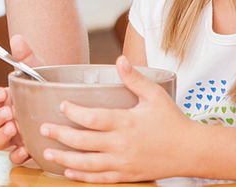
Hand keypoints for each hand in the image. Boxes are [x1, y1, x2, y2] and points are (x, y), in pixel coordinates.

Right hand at [0, 34, 42, 163]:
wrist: (63, 104)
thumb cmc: (44, 87)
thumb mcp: (36, 70)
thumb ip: (25, 56)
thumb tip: (17, 38)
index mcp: (3, 101)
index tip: (3, 93)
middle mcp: (4, 119)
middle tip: (9, 112)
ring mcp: (12, 136)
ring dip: (1, 136)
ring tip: (14, 128)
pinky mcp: (24, 149)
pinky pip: (13, 157)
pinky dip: (17, 154)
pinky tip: (26, 148)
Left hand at [39, 56, 195, 182]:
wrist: (192, 151)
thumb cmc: (173, 121)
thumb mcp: (155, 95)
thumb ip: (135, 78)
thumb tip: (120, 59)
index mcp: (127, 123)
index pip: (94, 118)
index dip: (75, 112)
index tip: (61, 105)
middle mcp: (122, 144)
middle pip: (84, 142)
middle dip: (61, 135)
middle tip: (44, 129)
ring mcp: (124, 162)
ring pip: (88, 164)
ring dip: (66, 159)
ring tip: (48, 152)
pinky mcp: (127, 175)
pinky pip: (101, 178)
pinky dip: (82, 177)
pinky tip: (68, 172)